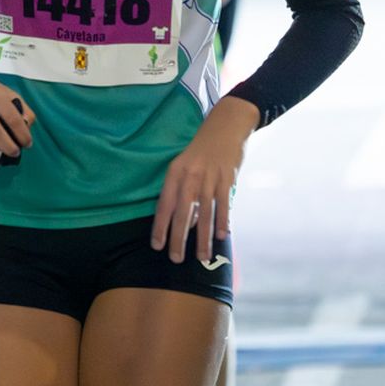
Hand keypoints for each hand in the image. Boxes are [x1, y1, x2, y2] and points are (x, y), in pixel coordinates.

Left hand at [151, 95, 259, 264]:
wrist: (225, 125)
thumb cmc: (202, 150)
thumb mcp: (186, 166)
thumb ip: (184, 193)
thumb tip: (186, 222)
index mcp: (175, 172)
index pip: (164, 204)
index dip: (159, 226)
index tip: (157, 246)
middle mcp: (190, 176)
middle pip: (182, 212)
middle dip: (178, 238)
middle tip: (176, 259)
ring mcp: (209, 177)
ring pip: (204, 213)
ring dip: (202, 237)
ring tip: (201, 257)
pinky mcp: (227, 177)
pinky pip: (224, 203)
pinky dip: (223, 221)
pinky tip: (221, 236)